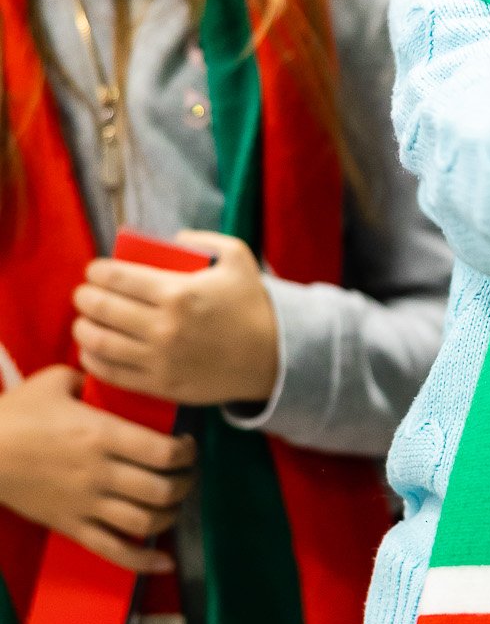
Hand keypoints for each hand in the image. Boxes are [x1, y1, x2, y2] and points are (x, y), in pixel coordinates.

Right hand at [0, 363, 193, 572]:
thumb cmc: (16, 414)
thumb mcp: (55, 381)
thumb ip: (91, 378)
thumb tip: (113, 376)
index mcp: (102, 435)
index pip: (164, 452)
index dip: (186, 453)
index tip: (187, 447)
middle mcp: (100, 472)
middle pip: (163, 489)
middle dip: (185, 483)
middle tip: (186, 474)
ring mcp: (86, 503)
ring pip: (146, 522)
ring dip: (171, 515)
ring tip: (173, 503)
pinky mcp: (71, 525)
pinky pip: (113, 550)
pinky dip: (144, 561)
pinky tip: (164, 562)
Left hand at [72, 232, 279, 405]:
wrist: (273, 356)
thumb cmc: (250, 304)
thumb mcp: (237, 257)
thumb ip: (204, 239)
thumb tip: (172, 238)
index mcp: (178, 292)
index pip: (117, 278)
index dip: (97, 271)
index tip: (94, 271)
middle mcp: (164, 327)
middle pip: (102, 308)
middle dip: (84, 297)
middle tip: (83, 294)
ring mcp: (160, 359)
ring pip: (101, 342)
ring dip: (83, 328)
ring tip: (83, 321)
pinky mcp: (161, 384)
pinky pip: (113, 373)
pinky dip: (93, 360)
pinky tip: (90, 349)